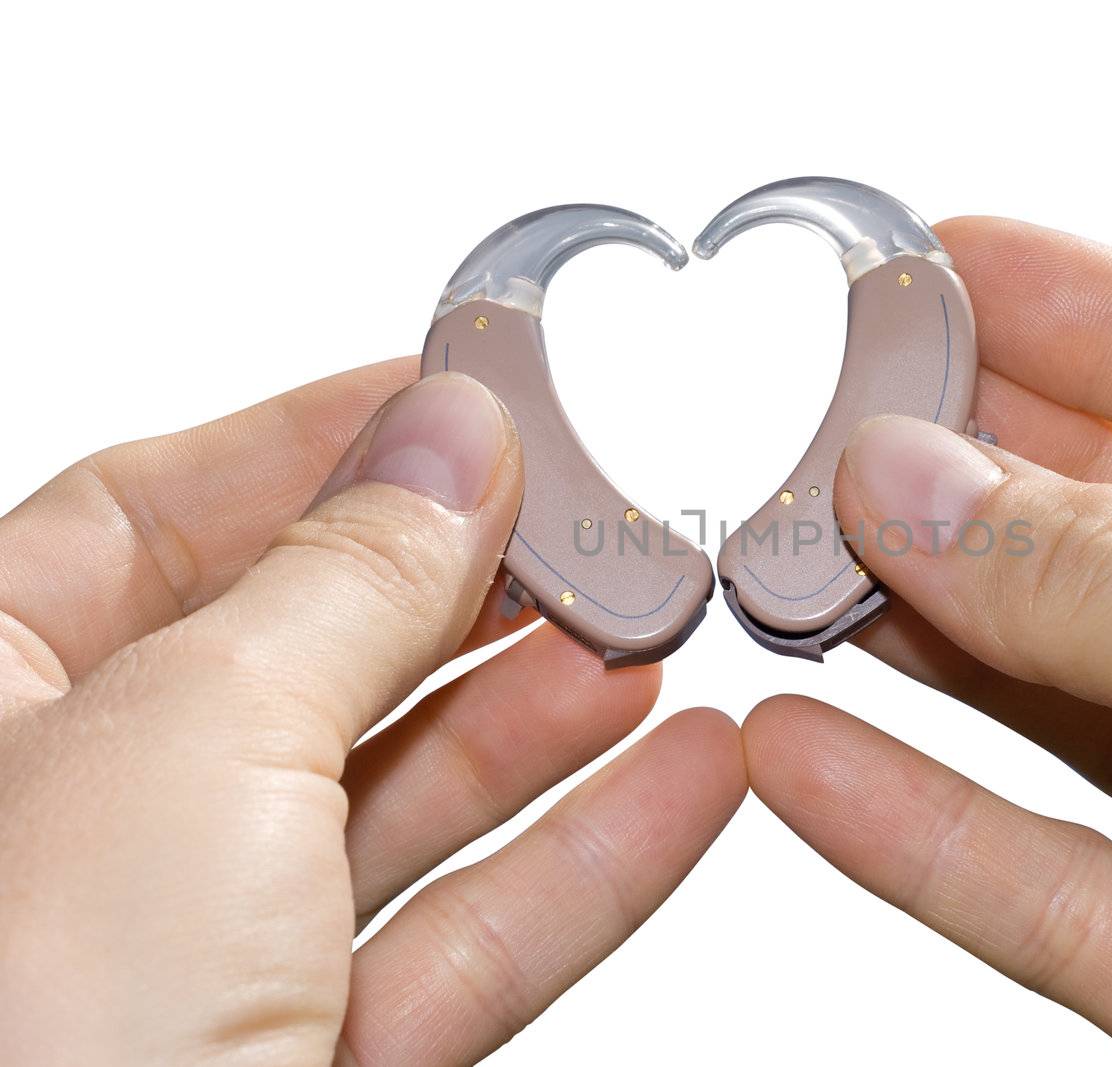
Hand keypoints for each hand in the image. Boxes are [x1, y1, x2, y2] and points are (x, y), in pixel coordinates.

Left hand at [0, 366, 745, 1064]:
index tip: (454, 393)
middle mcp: (76, 832)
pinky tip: (684, 778)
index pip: (145, 515)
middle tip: (589, 510)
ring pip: (402, 798)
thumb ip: (341, 581)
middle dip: (460, 579)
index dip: (308, 444)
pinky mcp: (313, 1066)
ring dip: (546, 711)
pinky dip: (589, 858)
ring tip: (658, 625)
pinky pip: (469, 936)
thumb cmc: (16, 1045)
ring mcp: (199, 960)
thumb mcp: (191, 745)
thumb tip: (449, 438)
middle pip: (300, 651)